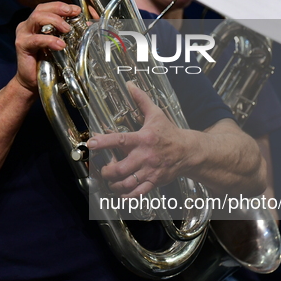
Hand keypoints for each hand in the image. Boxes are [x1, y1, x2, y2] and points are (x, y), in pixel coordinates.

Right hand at [14, 2, 80, 91]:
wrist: (32, 82)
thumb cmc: (47, 64)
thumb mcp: (61, 46)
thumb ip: (70, 35)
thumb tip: (88, 26)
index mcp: (37, 23)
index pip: (49, 8)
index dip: (63, 6)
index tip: (77, 10)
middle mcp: (28, 25)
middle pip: (42, 9)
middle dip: (59, 8)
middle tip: (72, 13)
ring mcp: (23, 34)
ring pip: (37, 18)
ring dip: (55, 21)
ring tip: (68, 29)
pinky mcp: (22, 45)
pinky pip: (36, 39)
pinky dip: (50, 40)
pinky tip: (60, 45)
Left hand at [87, 82, 189, 196]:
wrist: (189, 151)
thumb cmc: (169, 133)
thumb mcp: (156, 114)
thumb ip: (141, 100)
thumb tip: (130, 85)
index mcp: (142, 139)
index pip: (119, 140)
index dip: (103, 142)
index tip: (91, 143)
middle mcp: (144, 156)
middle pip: (120, 168)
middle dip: (107, 171)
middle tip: (103, 169)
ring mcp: (149, 170)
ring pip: (127, 183)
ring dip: (114, 185)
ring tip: (110, 182)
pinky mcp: (154, 181)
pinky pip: (139, 193)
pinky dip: (127, 195)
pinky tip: (121, 193)